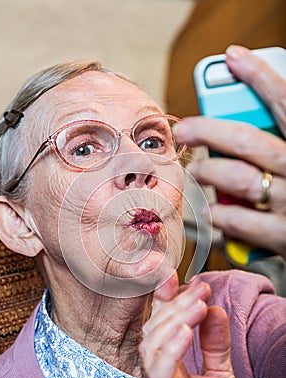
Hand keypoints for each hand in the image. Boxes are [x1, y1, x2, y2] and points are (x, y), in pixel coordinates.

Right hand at [139, 271, 251, 377]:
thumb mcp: (220, 371)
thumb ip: (215, 342)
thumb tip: (214, 309)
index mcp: (166, 365)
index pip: (159, 325)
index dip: (163, 299)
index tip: (173, 276)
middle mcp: (156, 375)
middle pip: (153, 331)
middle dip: (175, 305)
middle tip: (200, 289)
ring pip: (151, 346)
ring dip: (173, 320)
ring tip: (197, 305)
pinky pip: (159, 371)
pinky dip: (170, 347)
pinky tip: (185, 330)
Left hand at [174, 45, 285, 258]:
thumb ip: (280, 140)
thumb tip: (248, 120)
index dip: (259, 77)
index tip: (232, 57)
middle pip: (247, 140)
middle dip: (208, 131)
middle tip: (184, 130)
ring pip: (238, 179)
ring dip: (209, 173)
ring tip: (196, 173)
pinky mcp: (284, 238)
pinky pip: (238, 222)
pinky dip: (218, 215)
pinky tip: (210, 211)